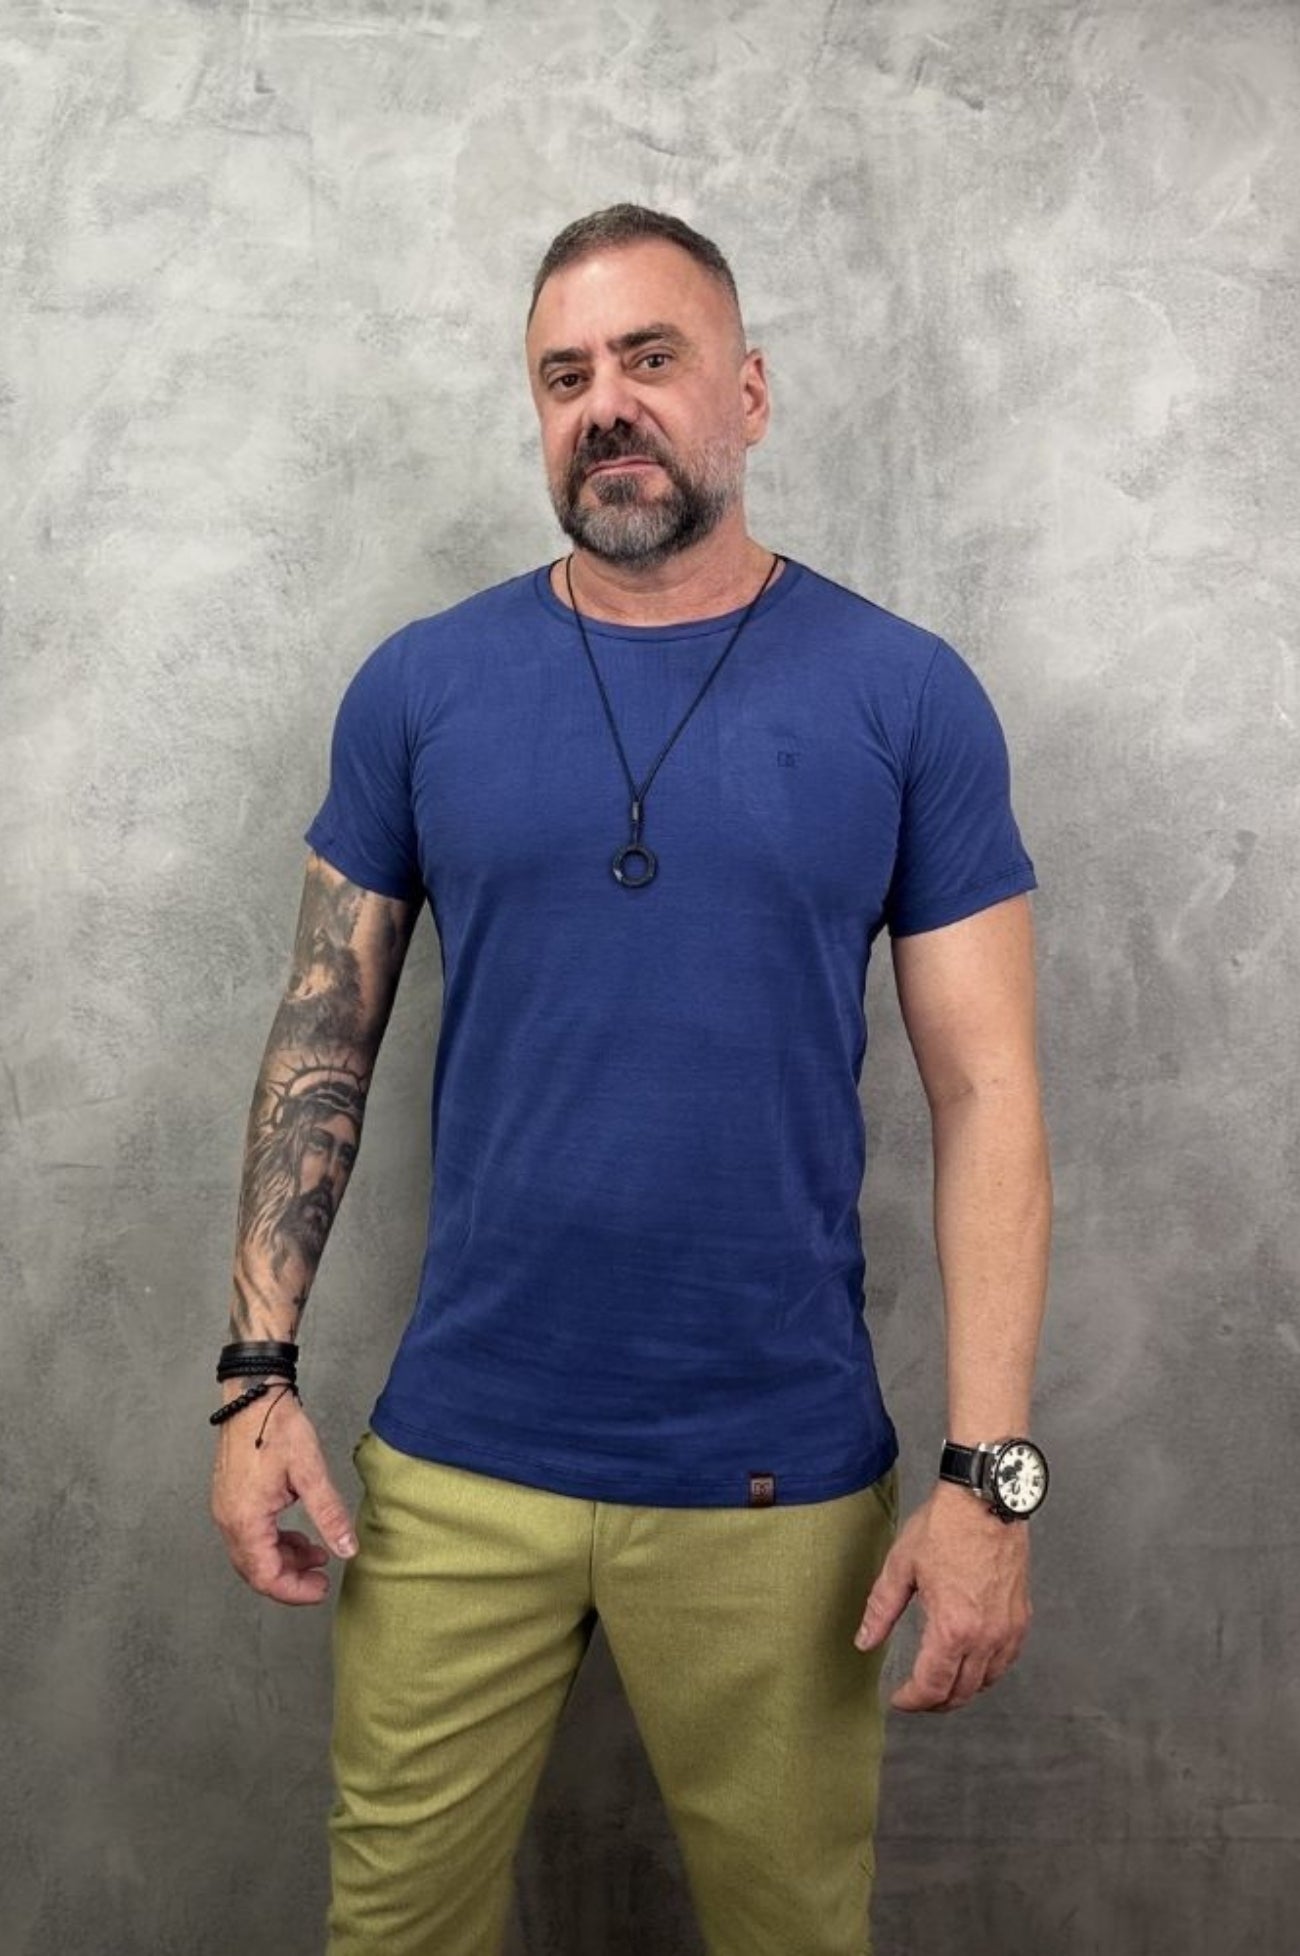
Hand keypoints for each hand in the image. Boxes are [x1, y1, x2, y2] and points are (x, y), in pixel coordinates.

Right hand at [211, 1388, 357, 1605]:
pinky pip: (249, 1535)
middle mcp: (229, 1520)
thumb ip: (328, 1514)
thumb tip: (346, 1549)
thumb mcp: (310, 1472)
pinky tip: (298, 1536)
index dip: (294, 1590)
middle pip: (255, 1570)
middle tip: (321, 1579)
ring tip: (317, 1555)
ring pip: (252, 1554)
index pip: (265, 1575)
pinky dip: (274, 1542)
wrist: (254, 1396)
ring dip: (284, 1559)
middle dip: (290, 1579)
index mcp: (245, 1519)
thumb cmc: (276, 1427)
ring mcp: (227, 1510)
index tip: (320, 1590)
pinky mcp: (231, 1499)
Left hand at [853, 1481, 1031, 1709]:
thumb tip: (865, 1641)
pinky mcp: (1021, 1617)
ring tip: (940, 1685)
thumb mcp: (901, 1566)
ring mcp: (1007, 1629)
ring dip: (961, 1690)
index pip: (932, 1686)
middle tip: (915, 1697)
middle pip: (961, 1692)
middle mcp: (985, 1636)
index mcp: (952, 1628)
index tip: (898, 1699)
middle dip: (934, 1702)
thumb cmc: (945, 1527)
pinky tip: (972, 1664)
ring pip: (986, 1682)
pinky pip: (1006, 1661)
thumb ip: (882, 1609)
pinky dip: (987, 1672)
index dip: (911, 1701)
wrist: (985, 1500)